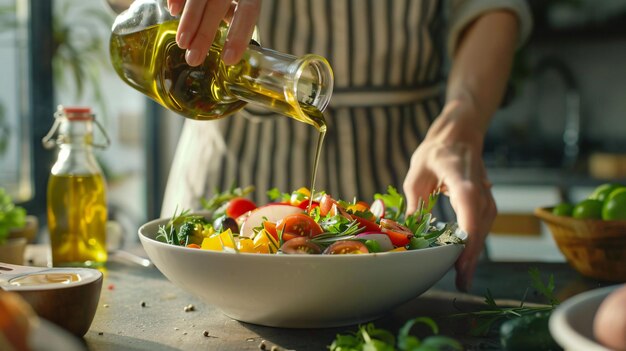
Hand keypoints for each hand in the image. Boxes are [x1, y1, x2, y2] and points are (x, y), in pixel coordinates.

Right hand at [167, 0, 260, 65]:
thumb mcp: (240, 4)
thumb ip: (236, 17)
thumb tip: (229, 48)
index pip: (248, 12)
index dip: (238, 35)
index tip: (228, 59)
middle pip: (218, 6)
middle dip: (205, 33)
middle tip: (194, 58)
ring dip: (190, 19)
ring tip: (182, 43)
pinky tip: (173, 10)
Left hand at [403, 100, 496, 291]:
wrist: (459, 137)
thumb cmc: (435, 153)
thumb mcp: (416, 175)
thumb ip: (415, 203)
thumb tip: (407, 233)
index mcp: (461, 178)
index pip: (469, 210)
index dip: (467, 238)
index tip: (461, 261)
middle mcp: (479, 190)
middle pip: (479, 227)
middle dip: (471, 256)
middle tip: (461, 282)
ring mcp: (485, 197)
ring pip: (483, 230)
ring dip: (474, 254)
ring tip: (463, 278)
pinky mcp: (485, 203)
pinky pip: (482, 227)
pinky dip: (474, 244)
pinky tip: (465, 260)